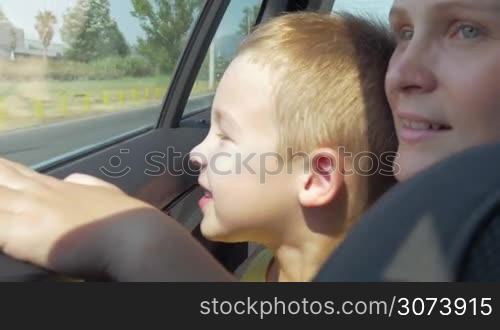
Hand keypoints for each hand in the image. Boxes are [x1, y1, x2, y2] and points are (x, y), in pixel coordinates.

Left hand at [0, 158, 233, 280]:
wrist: (136, 235)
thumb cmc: (127, 221)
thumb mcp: (108, 193)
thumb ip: (87, 185)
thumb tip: (73, 179)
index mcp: (58, 188)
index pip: (18, 174)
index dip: (1, 168)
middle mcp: (40, 195)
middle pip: (0, 176)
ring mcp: (29, 210)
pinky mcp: (20, 232)